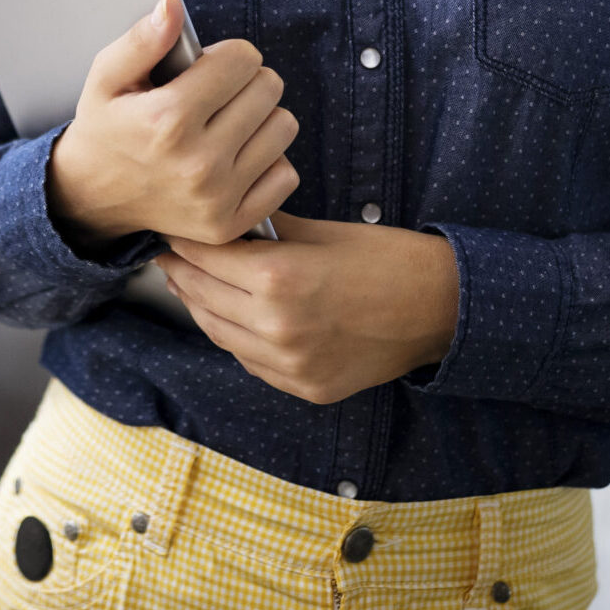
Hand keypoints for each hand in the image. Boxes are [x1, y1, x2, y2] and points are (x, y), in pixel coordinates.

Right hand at [47, 0, 298, 246]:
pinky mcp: (230, 224)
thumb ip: (142, 39)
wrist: (93, 197)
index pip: (243, 59)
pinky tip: (234, 158)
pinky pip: (286, 175)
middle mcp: (197, 162)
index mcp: (168, 119)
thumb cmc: (106, 128)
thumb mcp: (107, 77)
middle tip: (217, 95)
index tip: (208, 68)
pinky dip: (266, 162)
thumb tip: (171, 7)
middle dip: (246, 82)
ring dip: (260, 119)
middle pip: (269, 89)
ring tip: (226, 124)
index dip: (228, 55)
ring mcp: (217, 198)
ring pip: (284, 127)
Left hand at [154, 212, 459, 405]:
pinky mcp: (305, 388)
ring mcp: (290, 366)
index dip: (184, 242)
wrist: (441, 309)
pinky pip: (250, 361)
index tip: (169, 228)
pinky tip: (229, 316)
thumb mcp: (324, 231)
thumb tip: (232, 221)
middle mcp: (277, 328)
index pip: (208, 258)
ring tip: (188, 283)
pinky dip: (233, 336)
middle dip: (183, 272)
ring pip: (220, 334)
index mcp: (280, 279)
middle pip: (204, 296)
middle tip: (168, 254)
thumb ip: (271, 230)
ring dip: (200, 306)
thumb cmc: (388, 259)